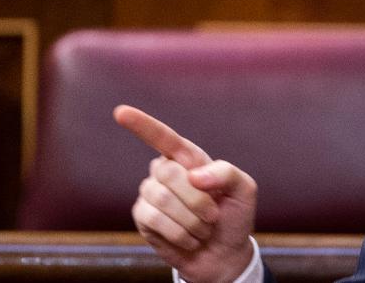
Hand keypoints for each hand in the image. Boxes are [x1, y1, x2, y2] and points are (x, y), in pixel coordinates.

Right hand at [114, 105, 257, 282]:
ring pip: (162, 199)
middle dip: (197, 199)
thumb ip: (226, 173)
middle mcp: (165, 171)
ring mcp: (151, 194)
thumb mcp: (243, 190)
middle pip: (169, 173)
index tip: (120, 112)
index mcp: (189, 158)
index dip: (142, 125)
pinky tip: (189, 239)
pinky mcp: (143, 217)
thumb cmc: (233, 216)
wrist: (223, 253)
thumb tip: (193, 175)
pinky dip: (179, 233)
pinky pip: (155, 220)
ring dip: (191, 220)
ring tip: (202, 229)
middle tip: (213, 215)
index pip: (163, 138)